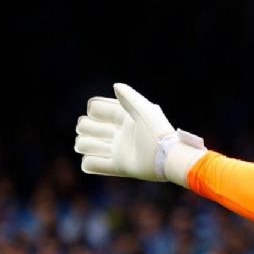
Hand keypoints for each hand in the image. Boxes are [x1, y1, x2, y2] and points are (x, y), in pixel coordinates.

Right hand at [74, 83, 205, 185]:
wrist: (168, 158)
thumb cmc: (158, 132)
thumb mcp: (145, 111)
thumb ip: (130, 98)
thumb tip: (115, 86)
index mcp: (123, 118)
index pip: (96, 109)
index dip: (94, 110)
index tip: (98, 113)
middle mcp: (118, 133)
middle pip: (86, 127)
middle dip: (86, 128)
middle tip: (106, 133)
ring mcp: (117, 151)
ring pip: (85, 145)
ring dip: (85, 145)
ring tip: (104, 147)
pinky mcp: (119, 167)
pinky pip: (92, 165)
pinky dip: (89, 163)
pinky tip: (97, 160)